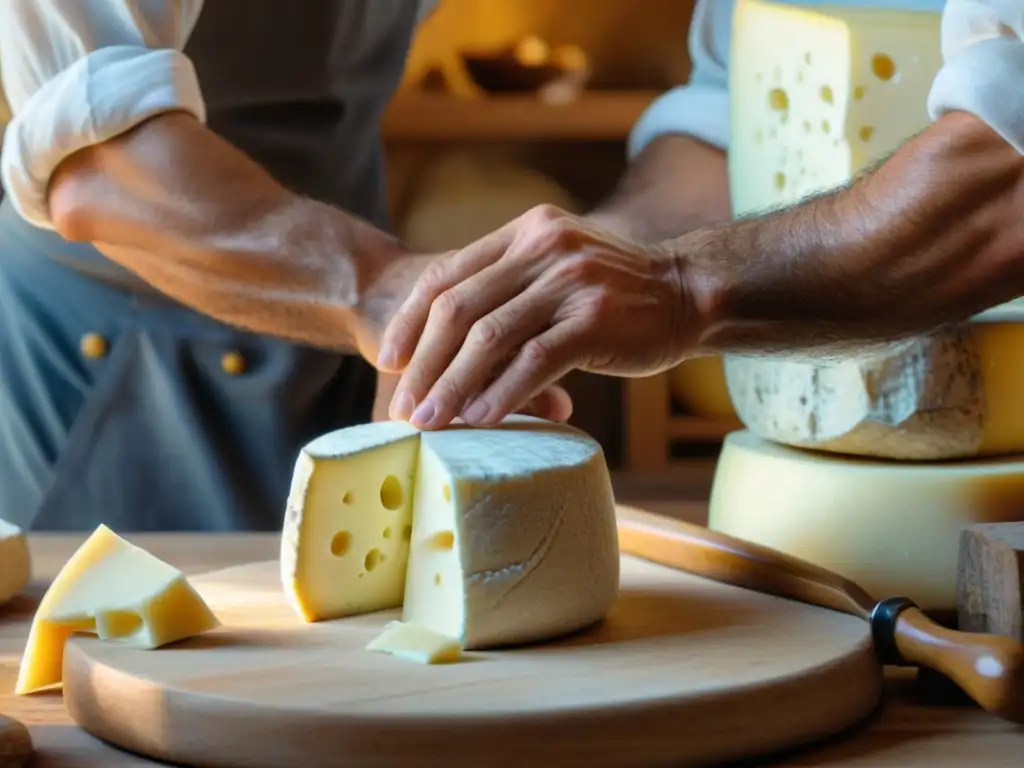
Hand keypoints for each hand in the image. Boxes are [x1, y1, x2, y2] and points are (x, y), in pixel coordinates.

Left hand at [377, 205, 691, 429]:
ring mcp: (569, 282)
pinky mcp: (595, 320)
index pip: (447, 273)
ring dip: (453, 386)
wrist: (689, 291)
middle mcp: (542, 248)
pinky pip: (534, 361)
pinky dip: (503, 393)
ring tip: (430, 422)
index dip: (411, 320)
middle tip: (404, 407)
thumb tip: (448, 353)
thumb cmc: (614, 294)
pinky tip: (481, 419)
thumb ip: (508, 293)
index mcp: (524, 232)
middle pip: (459, 308)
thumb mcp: (556, 272)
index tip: (389, 361)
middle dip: (423, 363)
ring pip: (490, 338)